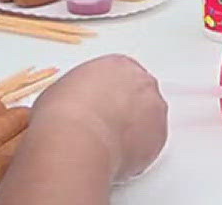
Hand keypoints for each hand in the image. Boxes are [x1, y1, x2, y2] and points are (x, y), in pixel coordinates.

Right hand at [29, 55, 167, 181]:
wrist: (76, 140)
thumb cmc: (64, 114)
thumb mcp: (62, 91)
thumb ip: (79, 93)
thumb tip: (73, 108)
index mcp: (119, 65)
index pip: (121, 76)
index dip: (111, 94)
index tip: (101, 107)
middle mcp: (142, 82)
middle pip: (139, 95)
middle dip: (125, 110)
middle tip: (105, 127)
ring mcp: (155, 110)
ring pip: (149, 120)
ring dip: (134, 130)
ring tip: (109, 145)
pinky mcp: (159, 138)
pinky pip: (151, 144)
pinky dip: (138, 152)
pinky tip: (117, 157)